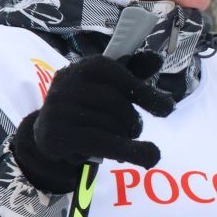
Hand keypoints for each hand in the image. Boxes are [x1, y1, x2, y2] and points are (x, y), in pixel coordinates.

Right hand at [9, 53, 175, 192]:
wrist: (49, 132)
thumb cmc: (87, 105)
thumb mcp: (111, 86)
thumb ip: (134, 72)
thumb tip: (157, 58)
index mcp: (86, 66)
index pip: (119, 75)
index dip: (145, 93)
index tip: (168, 110)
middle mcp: (69, 83)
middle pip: (117, 103)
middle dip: (133, 121)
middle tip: (132, 131)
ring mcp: (60, 109)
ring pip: (111, 125)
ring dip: (125, 137)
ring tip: (119, 141)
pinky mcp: (58, 134)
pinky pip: (102, 142)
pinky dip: (130, 151)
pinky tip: (149, 157)